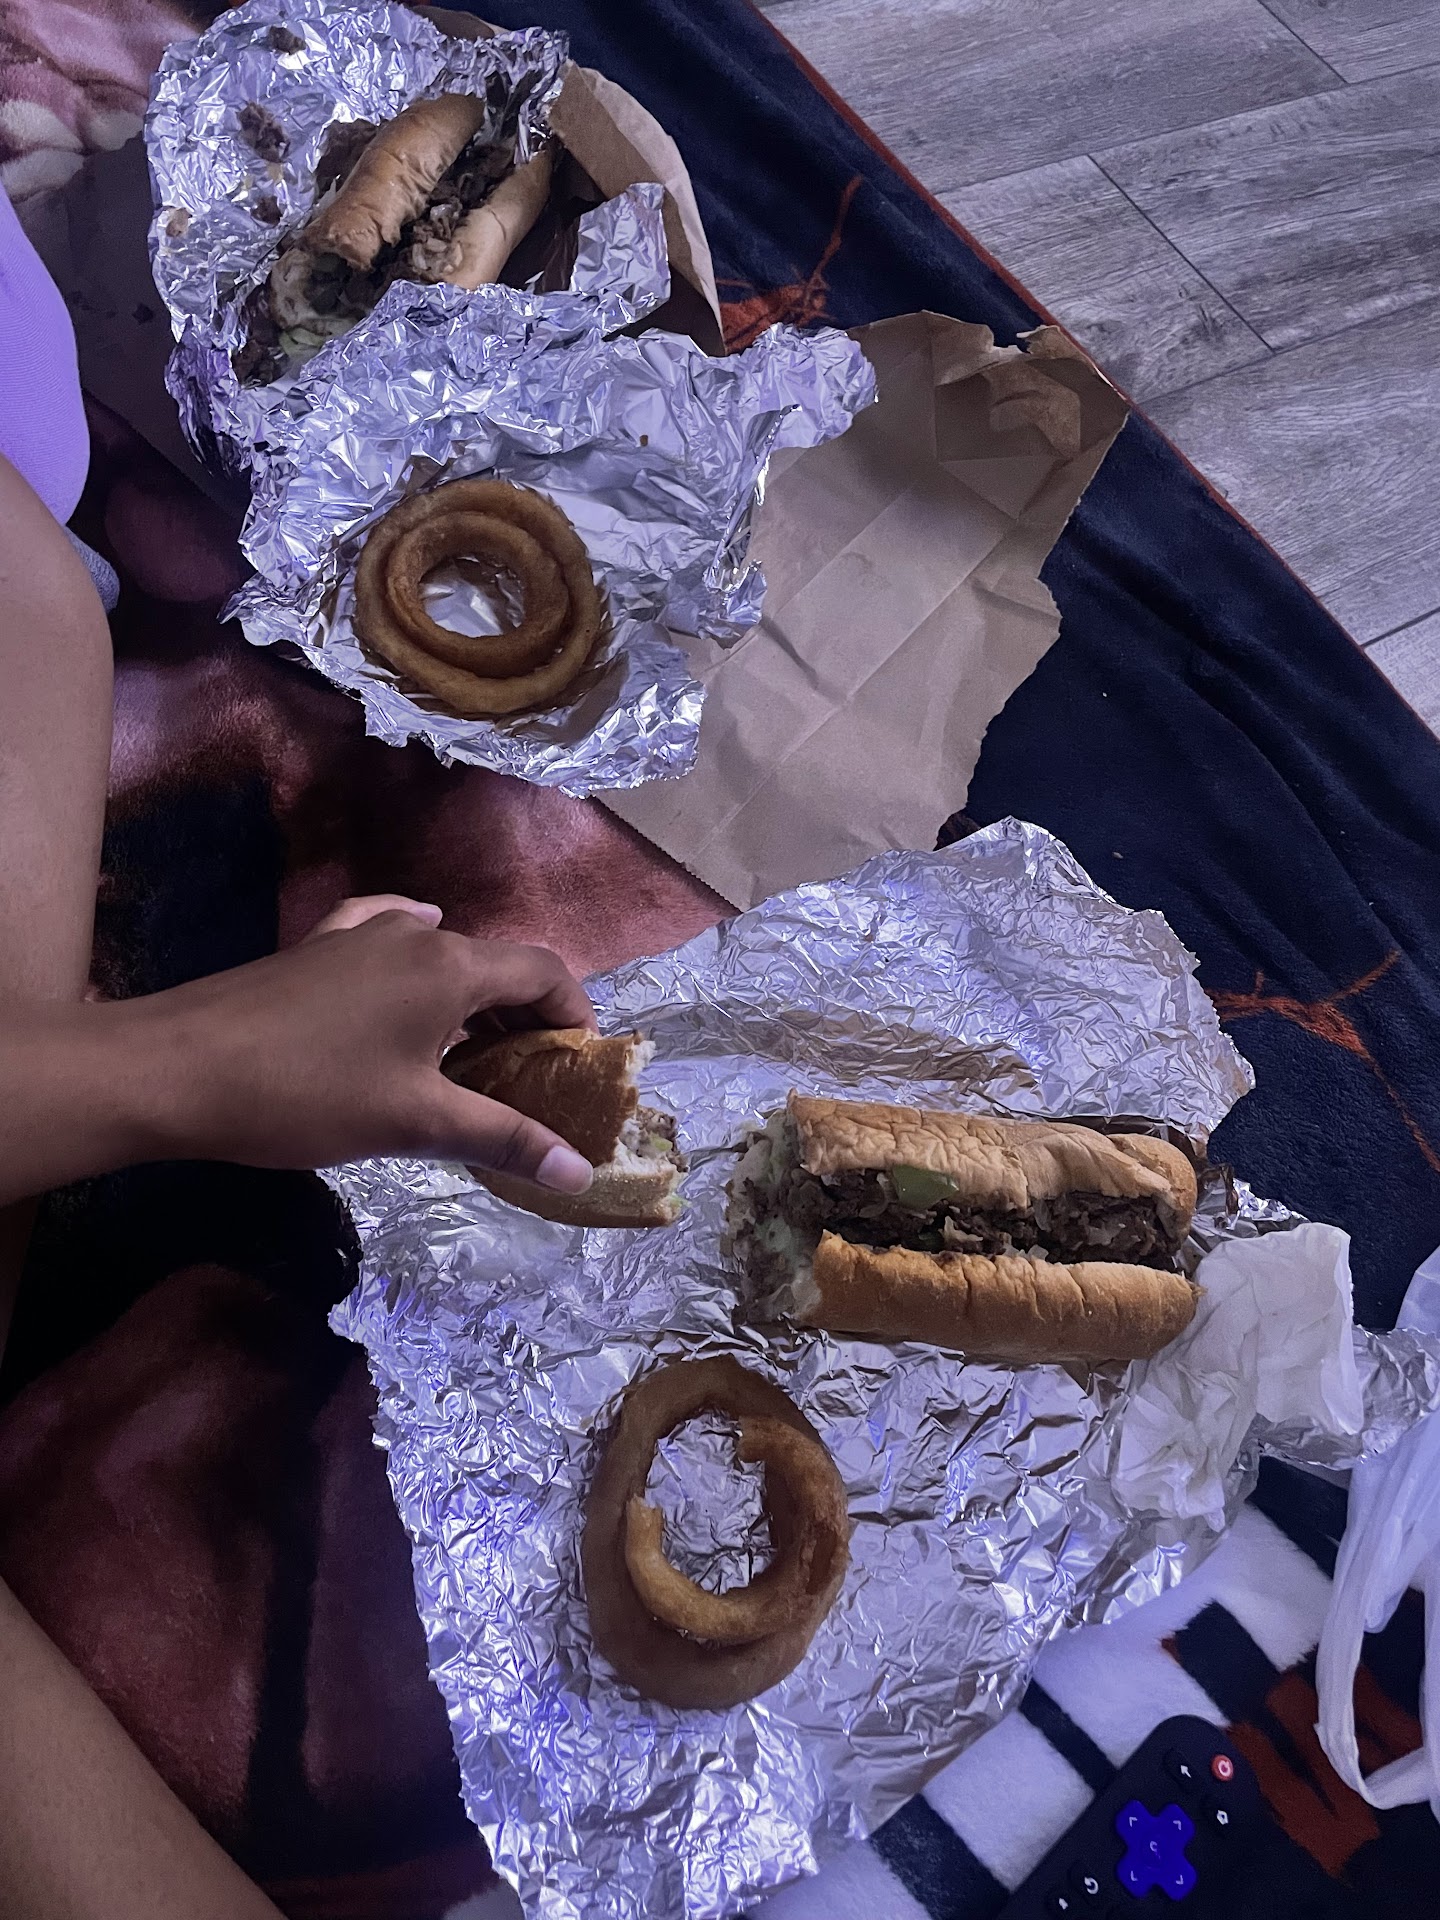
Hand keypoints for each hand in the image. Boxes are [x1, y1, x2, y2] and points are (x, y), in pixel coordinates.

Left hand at [119, 896, 596, 1188]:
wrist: (175, 1069)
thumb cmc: (305, 1095)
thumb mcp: (414, 1124)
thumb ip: (502, 1139)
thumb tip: (579, 1174)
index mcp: (450, 966)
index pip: (544, 972)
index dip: (576, 1017)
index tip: (580, 1072)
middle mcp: (413, 934)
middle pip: (497, 965)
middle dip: (525, 1021)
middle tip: (530, 1087)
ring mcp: (359, 935)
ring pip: (442, 956)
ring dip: (471, 1002)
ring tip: (472, 1062)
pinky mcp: (314, 949)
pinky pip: (386, 938)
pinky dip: (415, 960)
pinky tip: (410, 966)